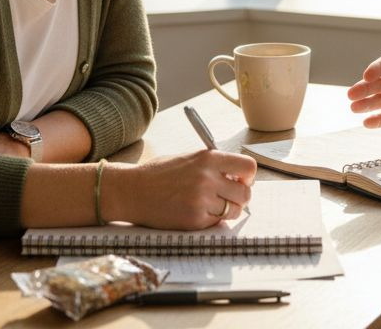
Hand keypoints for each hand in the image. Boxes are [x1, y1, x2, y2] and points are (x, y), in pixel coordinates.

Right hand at [105, 149, 256, 229]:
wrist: (131, 190)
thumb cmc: (159, 174)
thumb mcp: (189, 159)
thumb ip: (214, 166)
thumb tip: (240, 177)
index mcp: (208, 158)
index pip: (248, 167)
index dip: (248, 177)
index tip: (241, 181)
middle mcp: (208, 178)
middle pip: (246, 193)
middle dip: (240, 197)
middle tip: (228, 197)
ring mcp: (202, 200)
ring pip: (234, 211)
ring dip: (227, 210)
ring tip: (209, 205)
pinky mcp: (194, 220)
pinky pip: (216, 222)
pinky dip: (210, 220)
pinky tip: (194, 212)